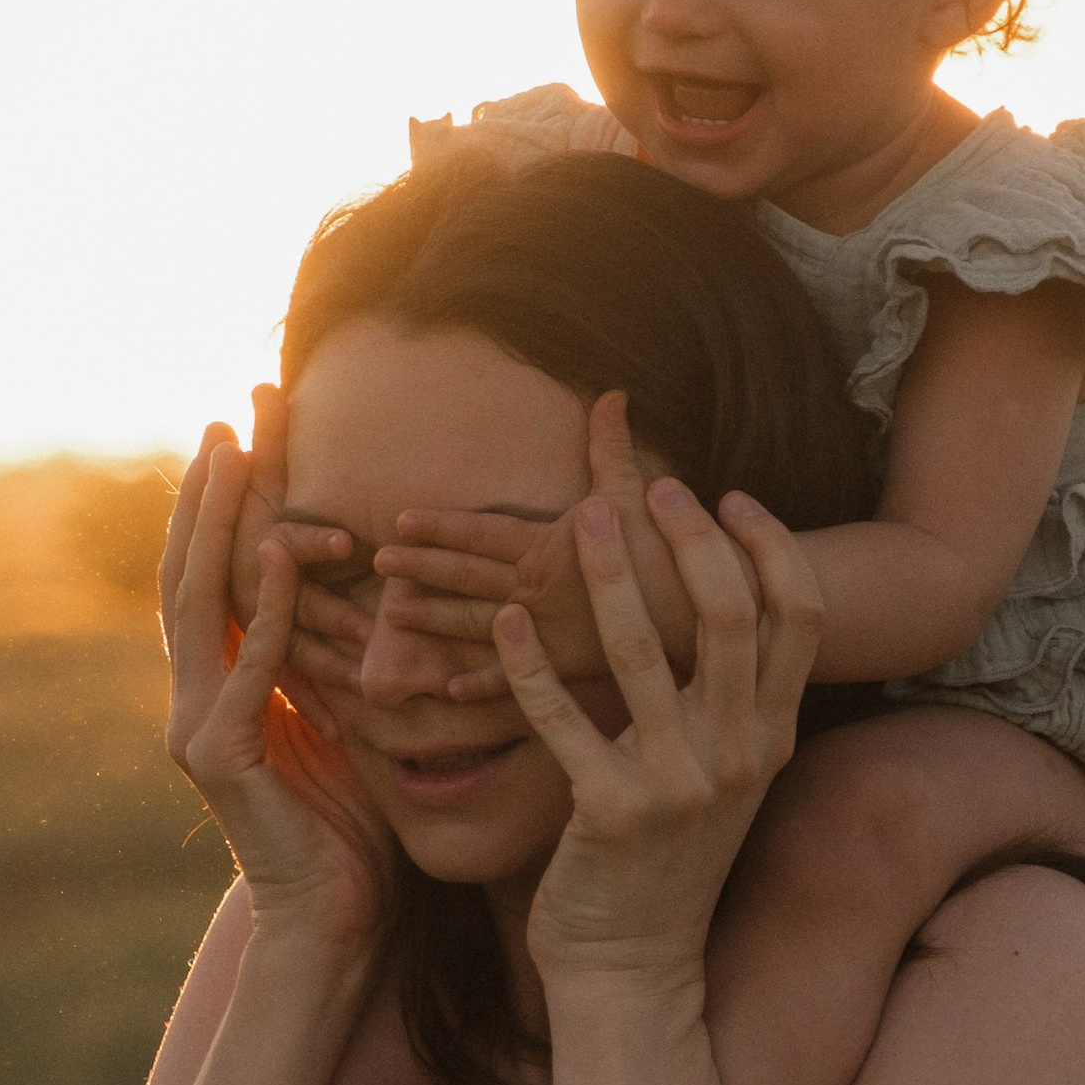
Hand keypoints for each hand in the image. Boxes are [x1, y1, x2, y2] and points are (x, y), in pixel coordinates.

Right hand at [160, 426, 392, 955]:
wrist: (337, 922)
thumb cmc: (354, 830)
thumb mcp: (346, 720)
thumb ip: (333, 658)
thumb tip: (360, 588)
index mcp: (221, 685)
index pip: (217, 573)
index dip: (224, 501)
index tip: (248, 429)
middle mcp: (194, 697)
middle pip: (194, 569)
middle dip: (211, 487)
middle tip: (234, 410)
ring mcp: (196, 726)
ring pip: (199, 603)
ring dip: (218, 523)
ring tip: (238, 452)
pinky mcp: (219, 758)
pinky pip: (247, 666)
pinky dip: (265, 608)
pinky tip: (278, 551)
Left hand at [375, 392, 694, 700]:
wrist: (706, 608)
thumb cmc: (672, 547)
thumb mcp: (638, 490)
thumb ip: (612, 446)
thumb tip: (610, 395)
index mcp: (548, 544)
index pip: (480, 531)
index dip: (440, 525)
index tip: (400, 520)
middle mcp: (536, 587)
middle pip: (466, 575)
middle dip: (420, 567)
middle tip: (377, 562)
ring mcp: (547, 630)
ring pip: (476, 623)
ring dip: (433, 620)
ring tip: (392, 617)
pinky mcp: (565, 666)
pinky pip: (516, 679)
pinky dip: (483, 684)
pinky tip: (449, 689)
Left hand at [495, 476, 823, 994]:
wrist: (635, 965)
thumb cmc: (670, 860)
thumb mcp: (725, 777)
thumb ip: (731, 701)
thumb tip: (722, 604)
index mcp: (772, 737)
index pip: (799, 616)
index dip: (770, 545)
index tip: (729, 497)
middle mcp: (738, 755)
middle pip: (729, 614)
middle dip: (690, 537)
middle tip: (653, 489)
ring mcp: (677, 785)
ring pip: (642, 652)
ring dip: (606, 573)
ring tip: (577, 517)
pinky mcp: (610, 813)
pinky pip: (561, 719)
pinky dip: (528, 665)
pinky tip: (505, 623)